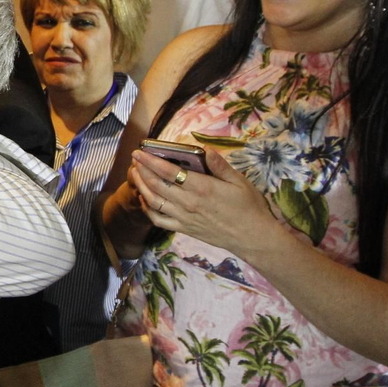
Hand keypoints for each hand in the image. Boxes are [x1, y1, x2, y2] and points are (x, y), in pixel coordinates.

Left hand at [128, 147, 280, 254]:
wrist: (252, 238)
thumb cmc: (248, 207)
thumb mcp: (239, 181)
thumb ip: (220, 165)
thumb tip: (205, 148)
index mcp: (202, 188)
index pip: (168, 171)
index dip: (151, 160)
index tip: (140, 151)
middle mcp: (189, 203)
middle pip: (156, 184)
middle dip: (142, 170)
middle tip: (135, 159)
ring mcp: (184, 218)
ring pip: (154, 201)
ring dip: (141, 186)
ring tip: (136, 174)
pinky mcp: (184, 229)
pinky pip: (159, 220)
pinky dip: (148, 208)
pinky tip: (145, 198)